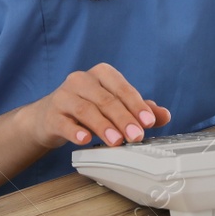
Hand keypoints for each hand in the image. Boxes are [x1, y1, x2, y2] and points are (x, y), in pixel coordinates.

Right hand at [25, 63, 171, 148]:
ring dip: (103, 126)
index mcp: (101, 74)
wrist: (50, 116)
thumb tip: (164, 115)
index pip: (122, 88)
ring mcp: (64, 96)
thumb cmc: (87, 107)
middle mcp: (81, 80)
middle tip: (136, 136)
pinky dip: (75, 131)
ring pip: (86, 110)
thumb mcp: (114, 106)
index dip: (136, 105)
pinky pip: (64, 123)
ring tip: (116, 142)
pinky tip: (85, 140)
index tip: (148, 122)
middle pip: (106, 99)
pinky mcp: (51, 114)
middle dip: (124, 119)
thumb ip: (139, 110)